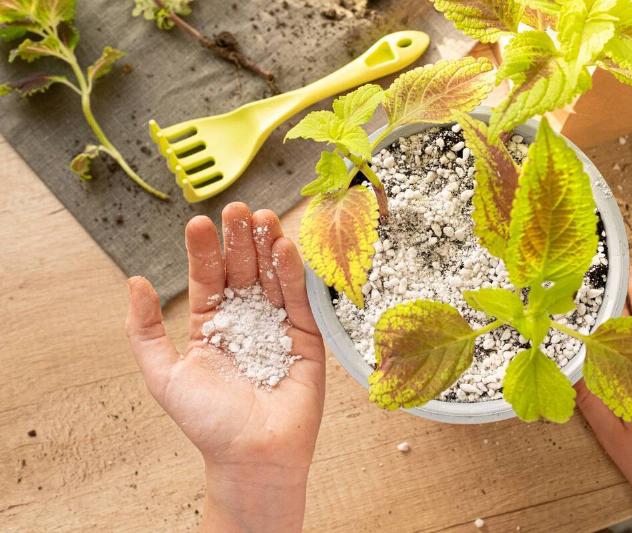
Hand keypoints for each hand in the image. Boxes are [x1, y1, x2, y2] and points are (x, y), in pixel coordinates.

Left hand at [125, 202, 324, 532]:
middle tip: (237, 208)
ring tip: (261, 216)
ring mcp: (278, 326)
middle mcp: (246, 320)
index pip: (209, 278)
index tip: (199, 222)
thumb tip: (135, 282)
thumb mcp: (163, 375)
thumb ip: (146, 330)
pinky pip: (299, 299)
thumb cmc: (208, 423)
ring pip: (272, 277)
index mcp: (213, 326)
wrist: (252, 455)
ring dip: (267, 246)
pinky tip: (284, 247)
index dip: (204, 250)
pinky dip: (293, 272)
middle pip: (243, 270)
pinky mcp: (307, 337)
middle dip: (239, 238)